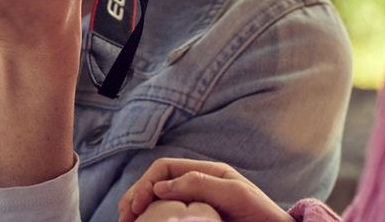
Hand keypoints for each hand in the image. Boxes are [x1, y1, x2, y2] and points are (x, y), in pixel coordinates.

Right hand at [120, 159, 291, 221]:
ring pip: (158, 204)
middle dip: (135, 197)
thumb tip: (160, 186)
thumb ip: (201, 184)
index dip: (145, 183)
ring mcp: (195, 208)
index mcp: (206, 173)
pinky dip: (153, 221)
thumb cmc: (262, 215)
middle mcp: (197, 187)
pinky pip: (168, 220)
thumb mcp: (235, 193)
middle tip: (123, 218)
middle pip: (156, 185)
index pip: (165, 168)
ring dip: (139, 212)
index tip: (134, 206)